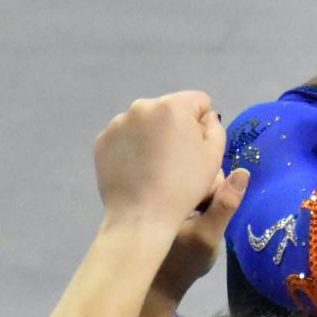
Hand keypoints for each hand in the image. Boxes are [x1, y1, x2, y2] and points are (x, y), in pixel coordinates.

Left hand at [94, 92, 225, 228]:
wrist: (141, 215)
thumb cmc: (183, 187)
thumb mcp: (213, 156)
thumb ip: (214, 127)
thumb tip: (204, 117)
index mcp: (172, 105)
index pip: (198, 101)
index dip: (202, 124)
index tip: (196, 148)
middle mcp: (142, 106)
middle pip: (169, 109)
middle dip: (175, 127)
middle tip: (175, 160)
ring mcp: (118, 122)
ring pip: (145, 122)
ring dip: (152, 136)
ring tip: (154, 167)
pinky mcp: (103, 140)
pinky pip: (125, 136)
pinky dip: (132, 147)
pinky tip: (136, 170)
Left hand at [150, 166, 248, 304]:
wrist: (160, 282)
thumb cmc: (184, 260)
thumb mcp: (209, 234)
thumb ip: (226, 204)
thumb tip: (244, 172)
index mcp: (176, 186)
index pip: (211, 173)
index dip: (220, 192)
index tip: (213, 215)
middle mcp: (168, 183)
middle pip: (204, 176)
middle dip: (211, 195)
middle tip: (204, 221)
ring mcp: (166, 192)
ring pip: (198, 185)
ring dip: (203, 201)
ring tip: (197, 223)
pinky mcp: (165, 201)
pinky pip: (189, 192)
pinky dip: (194, 205)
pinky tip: (190, 222)